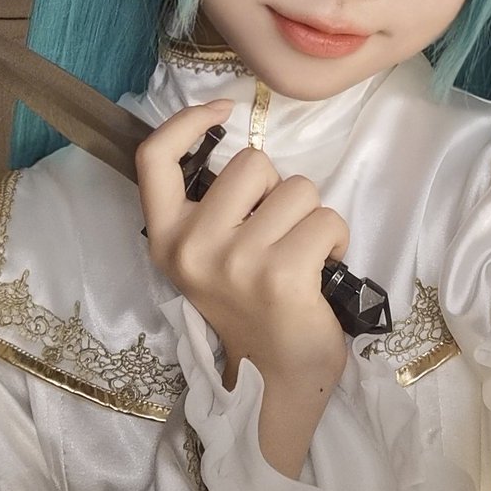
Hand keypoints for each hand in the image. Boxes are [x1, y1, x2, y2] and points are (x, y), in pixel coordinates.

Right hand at [137, 100, 349, 391]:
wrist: (273, 380)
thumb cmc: (247, 308)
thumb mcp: (207, 256)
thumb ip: (211, 206)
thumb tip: (237, 142)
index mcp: (167, 238)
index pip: (154, 158)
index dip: (186, 120)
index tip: (222, 110)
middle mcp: (193, 247)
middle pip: (253, 162)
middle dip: (278, 189)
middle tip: (276, 233)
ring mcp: (236, 261)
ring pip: (298, 189)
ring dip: (311, 216)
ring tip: (300, 255)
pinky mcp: (281, 275)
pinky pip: (327, 219)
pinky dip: (336, 239)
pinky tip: (322, 269)